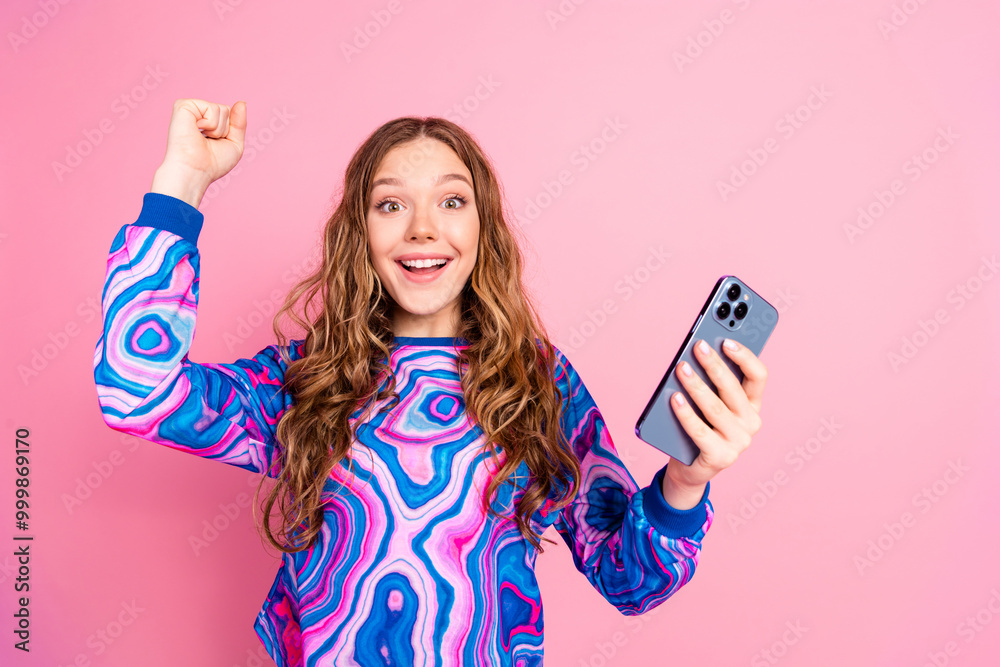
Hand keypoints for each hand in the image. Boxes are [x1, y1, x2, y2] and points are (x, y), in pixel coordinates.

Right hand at [151, 99, 247, 207]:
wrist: (195, 171)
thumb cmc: (212, 164)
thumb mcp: (234, 144)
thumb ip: (240, 123)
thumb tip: (242, 102)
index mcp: (206, 122)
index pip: (229, 115)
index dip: (230, 131)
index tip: (216, 144)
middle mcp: (197, 114)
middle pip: (227, 110)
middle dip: (225, 129)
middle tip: (208, 142)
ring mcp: (190, 108)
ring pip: (222, 109)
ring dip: (218, 129)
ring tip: (202, 138)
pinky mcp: (183, 105)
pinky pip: (212, 107)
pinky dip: (211, 123)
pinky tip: (197, 130)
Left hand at [660, 338, 767, 508]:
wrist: (690, 467)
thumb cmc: (699, 427)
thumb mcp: (708, 403)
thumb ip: (710, 383)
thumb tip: (697, 355)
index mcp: (752, 405)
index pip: (758, 376)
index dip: (744, 357)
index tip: (726, 341)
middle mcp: (751, 422)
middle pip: (733, 388)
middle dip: (714, 365)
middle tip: (697, 347)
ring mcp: (738, 442)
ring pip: (715, 408)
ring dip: (696, 385)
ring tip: (681, 368)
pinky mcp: (721, 457)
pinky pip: (699, 431)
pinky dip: (685, 413)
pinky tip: (674, 398)